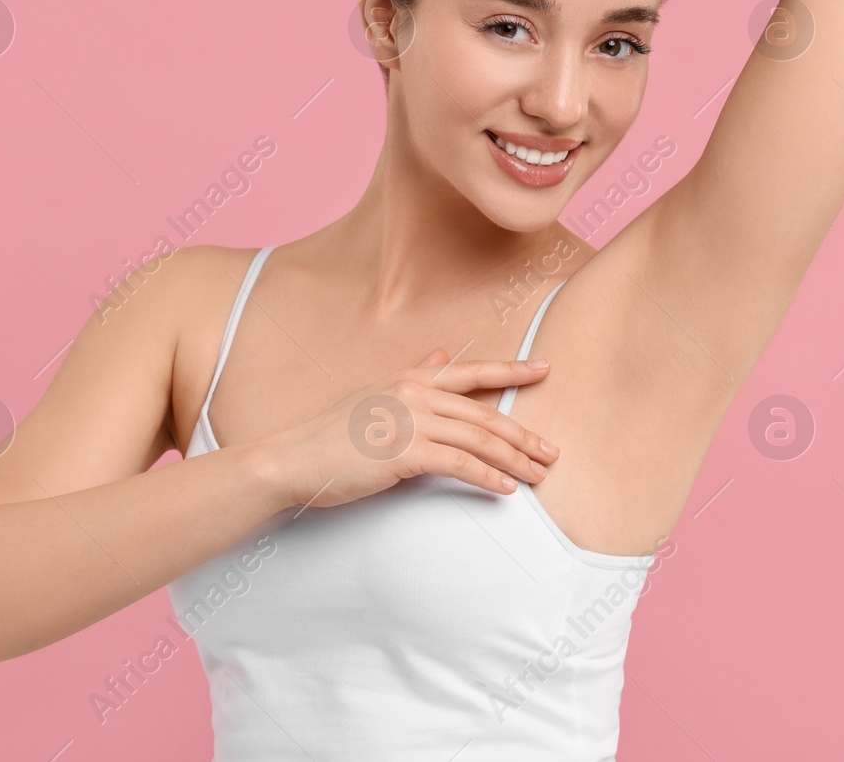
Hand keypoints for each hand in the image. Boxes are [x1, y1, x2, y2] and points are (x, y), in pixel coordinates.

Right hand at [250, 347, 559, 509]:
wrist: (293, 460)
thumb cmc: (330, 436)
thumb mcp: (373, 397)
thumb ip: (412, 377)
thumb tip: (440, 355)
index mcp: (407, 378)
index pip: (470, 370)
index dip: (510, 369)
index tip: (544, 369)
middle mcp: (412, 393)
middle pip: (483, 411)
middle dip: (523, 433)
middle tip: (551, 452)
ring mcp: (408, 421)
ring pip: (479, 437)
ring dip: (514, 458)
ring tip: (537, 476)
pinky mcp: (403, 452)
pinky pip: (459, 464)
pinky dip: (488, 476)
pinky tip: (506, 488)